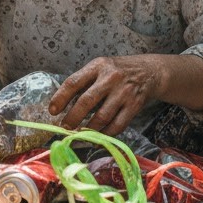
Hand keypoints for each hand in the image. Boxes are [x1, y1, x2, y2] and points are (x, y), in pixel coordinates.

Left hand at [48, 55, 162, 134]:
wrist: (150, 71)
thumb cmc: (118, 71)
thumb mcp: (100, 68)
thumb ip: (84, 82)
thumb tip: (62, 104)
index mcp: (97, 66)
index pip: (74, 82)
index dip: (60, 98)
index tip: (52, 111)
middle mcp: (111, 78)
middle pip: (86, 101)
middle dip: (73, 117)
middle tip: (65, 127)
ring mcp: (124, 92)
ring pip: (102, 116)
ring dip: (88, 129)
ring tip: (79, 134)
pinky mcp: (135, 105)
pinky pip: (117, 125)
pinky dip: (105, 134)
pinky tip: (97, 136)